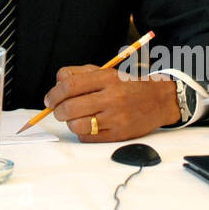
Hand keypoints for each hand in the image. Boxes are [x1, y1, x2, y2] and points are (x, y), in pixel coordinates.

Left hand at [43, 66, 178, 142]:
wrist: (159, 100)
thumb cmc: (126, 85)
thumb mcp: (105, 72)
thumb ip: (79, 74)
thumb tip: (56, 85)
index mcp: (106, 78)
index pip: (69, 85)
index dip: (54, 94)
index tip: (49, 100)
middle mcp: (111, 97)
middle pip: (69, 107)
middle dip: (57, 111)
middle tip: (58, 111)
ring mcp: (116, 118)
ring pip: (77, 125)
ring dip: (69, 123)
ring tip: (74, 118)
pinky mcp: (119, 134)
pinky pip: (88, 138)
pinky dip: (82, 133)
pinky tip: (87, 126)